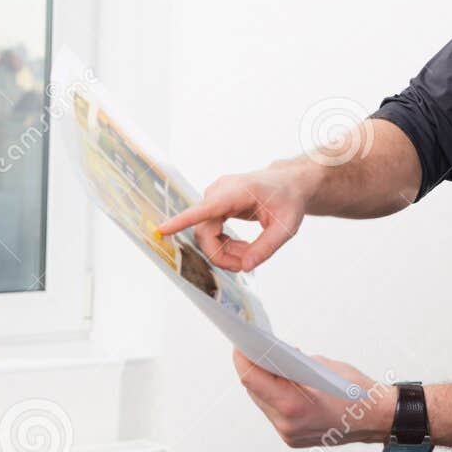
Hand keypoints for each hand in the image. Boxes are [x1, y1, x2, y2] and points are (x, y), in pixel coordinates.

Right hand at [156, 160, 314, 270]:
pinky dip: (224, 244)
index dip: (183, 220)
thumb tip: (245, 267)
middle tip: (246, 265)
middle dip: (222, 255)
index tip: (162, 228)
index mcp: (238, 191)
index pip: (206, 208)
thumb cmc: (289, 200)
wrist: (289, 184)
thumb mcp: (286, 227)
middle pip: (205, 232)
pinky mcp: (215, 205)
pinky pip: (210, 231)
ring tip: (249, 254)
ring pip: (206, 234)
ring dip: (224, 251)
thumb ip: (266, 247)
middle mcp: (220, 191)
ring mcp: (215, 197)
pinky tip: (242, 247)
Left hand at [233, 350, 392, 447]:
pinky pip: (274, 412)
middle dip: (252, 368)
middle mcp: (287, 424)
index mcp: (294, 406)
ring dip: (262, 383)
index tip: (239, 344)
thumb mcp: (322, 366)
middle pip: (255, 392)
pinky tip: (280, 382)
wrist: (376, 417)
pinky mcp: (292, 437)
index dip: (243, 359)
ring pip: (263, 402)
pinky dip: (274, 395)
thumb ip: (293, 362)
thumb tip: (273, 354)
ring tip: (265, 363)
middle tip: (250, 348)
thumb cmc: (357, 393)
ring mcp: (289, 434)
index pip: (253, 380)